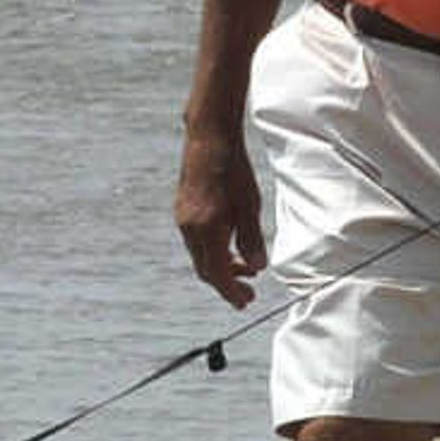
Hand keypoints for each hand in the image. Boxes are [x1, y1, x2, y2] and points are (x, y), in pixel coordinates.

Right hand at [174, 125, 265, 309]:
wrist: (209, 138)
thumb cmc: (234, 169)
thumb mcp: (251, 205)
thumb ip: (252, 239)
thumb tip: (257, 267)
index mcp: (207, 229)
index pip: (217, 273)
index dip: (231, 292)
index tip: (245, 302)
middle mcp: (189, 228)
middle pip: (205, 269)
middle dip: (226, 284)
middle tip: (247, 292)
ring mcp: (182, 219)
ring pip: (200, 256)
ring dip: (220, 267)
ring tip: (244, 269)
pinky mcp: (182, 211)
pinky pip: (195, 242)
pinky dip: (212, 252)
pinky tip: (228, 246)